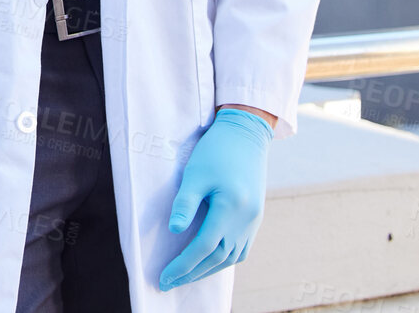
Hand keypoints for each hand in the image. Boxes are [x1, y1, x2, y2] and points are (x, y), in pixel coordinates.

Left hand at [159, 107, 274, 290]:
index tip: (163, 277)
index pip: (203, 248)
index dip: (183, 265)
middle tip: (168, 283)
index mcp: (231, 209)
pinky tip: (210, 261)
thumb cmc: (216, 151)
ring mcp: (253, 221)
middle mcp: (246, 221)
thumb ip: (185, 203)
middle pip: (218, 258)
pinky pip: (240, 249)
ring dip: (208, 270)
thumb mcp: (195, 173)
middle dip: (192, 273)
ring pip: (231, 257)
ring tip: (185, 276)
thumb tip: (174, 230)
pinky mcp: (254, 218)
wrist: (246, 136)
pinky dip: (223, 260)